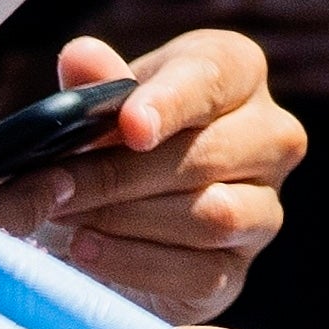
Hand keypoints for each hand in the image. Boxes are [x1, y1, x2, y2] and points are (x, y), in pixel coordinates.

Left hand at [0, 30, 305, 322]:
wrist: (122, 213)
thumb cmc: (118, 140)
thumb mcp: (103, 104)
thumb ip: (95, 82)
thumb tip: (80, 56)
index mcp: (239, 73)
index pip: (214, 78)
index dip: (172, 103)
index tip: (131, 127)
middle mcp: (271, 136)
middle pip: (209, 155)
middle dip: (123, 172)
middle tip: (58, 182)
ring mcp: (264, 207)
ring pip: (213, 216)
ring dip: (125, 218)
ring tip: (66, 215)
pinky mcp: (237, 268)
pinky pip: (198, 272)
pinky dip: (133, 262)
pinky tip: (88, 250)